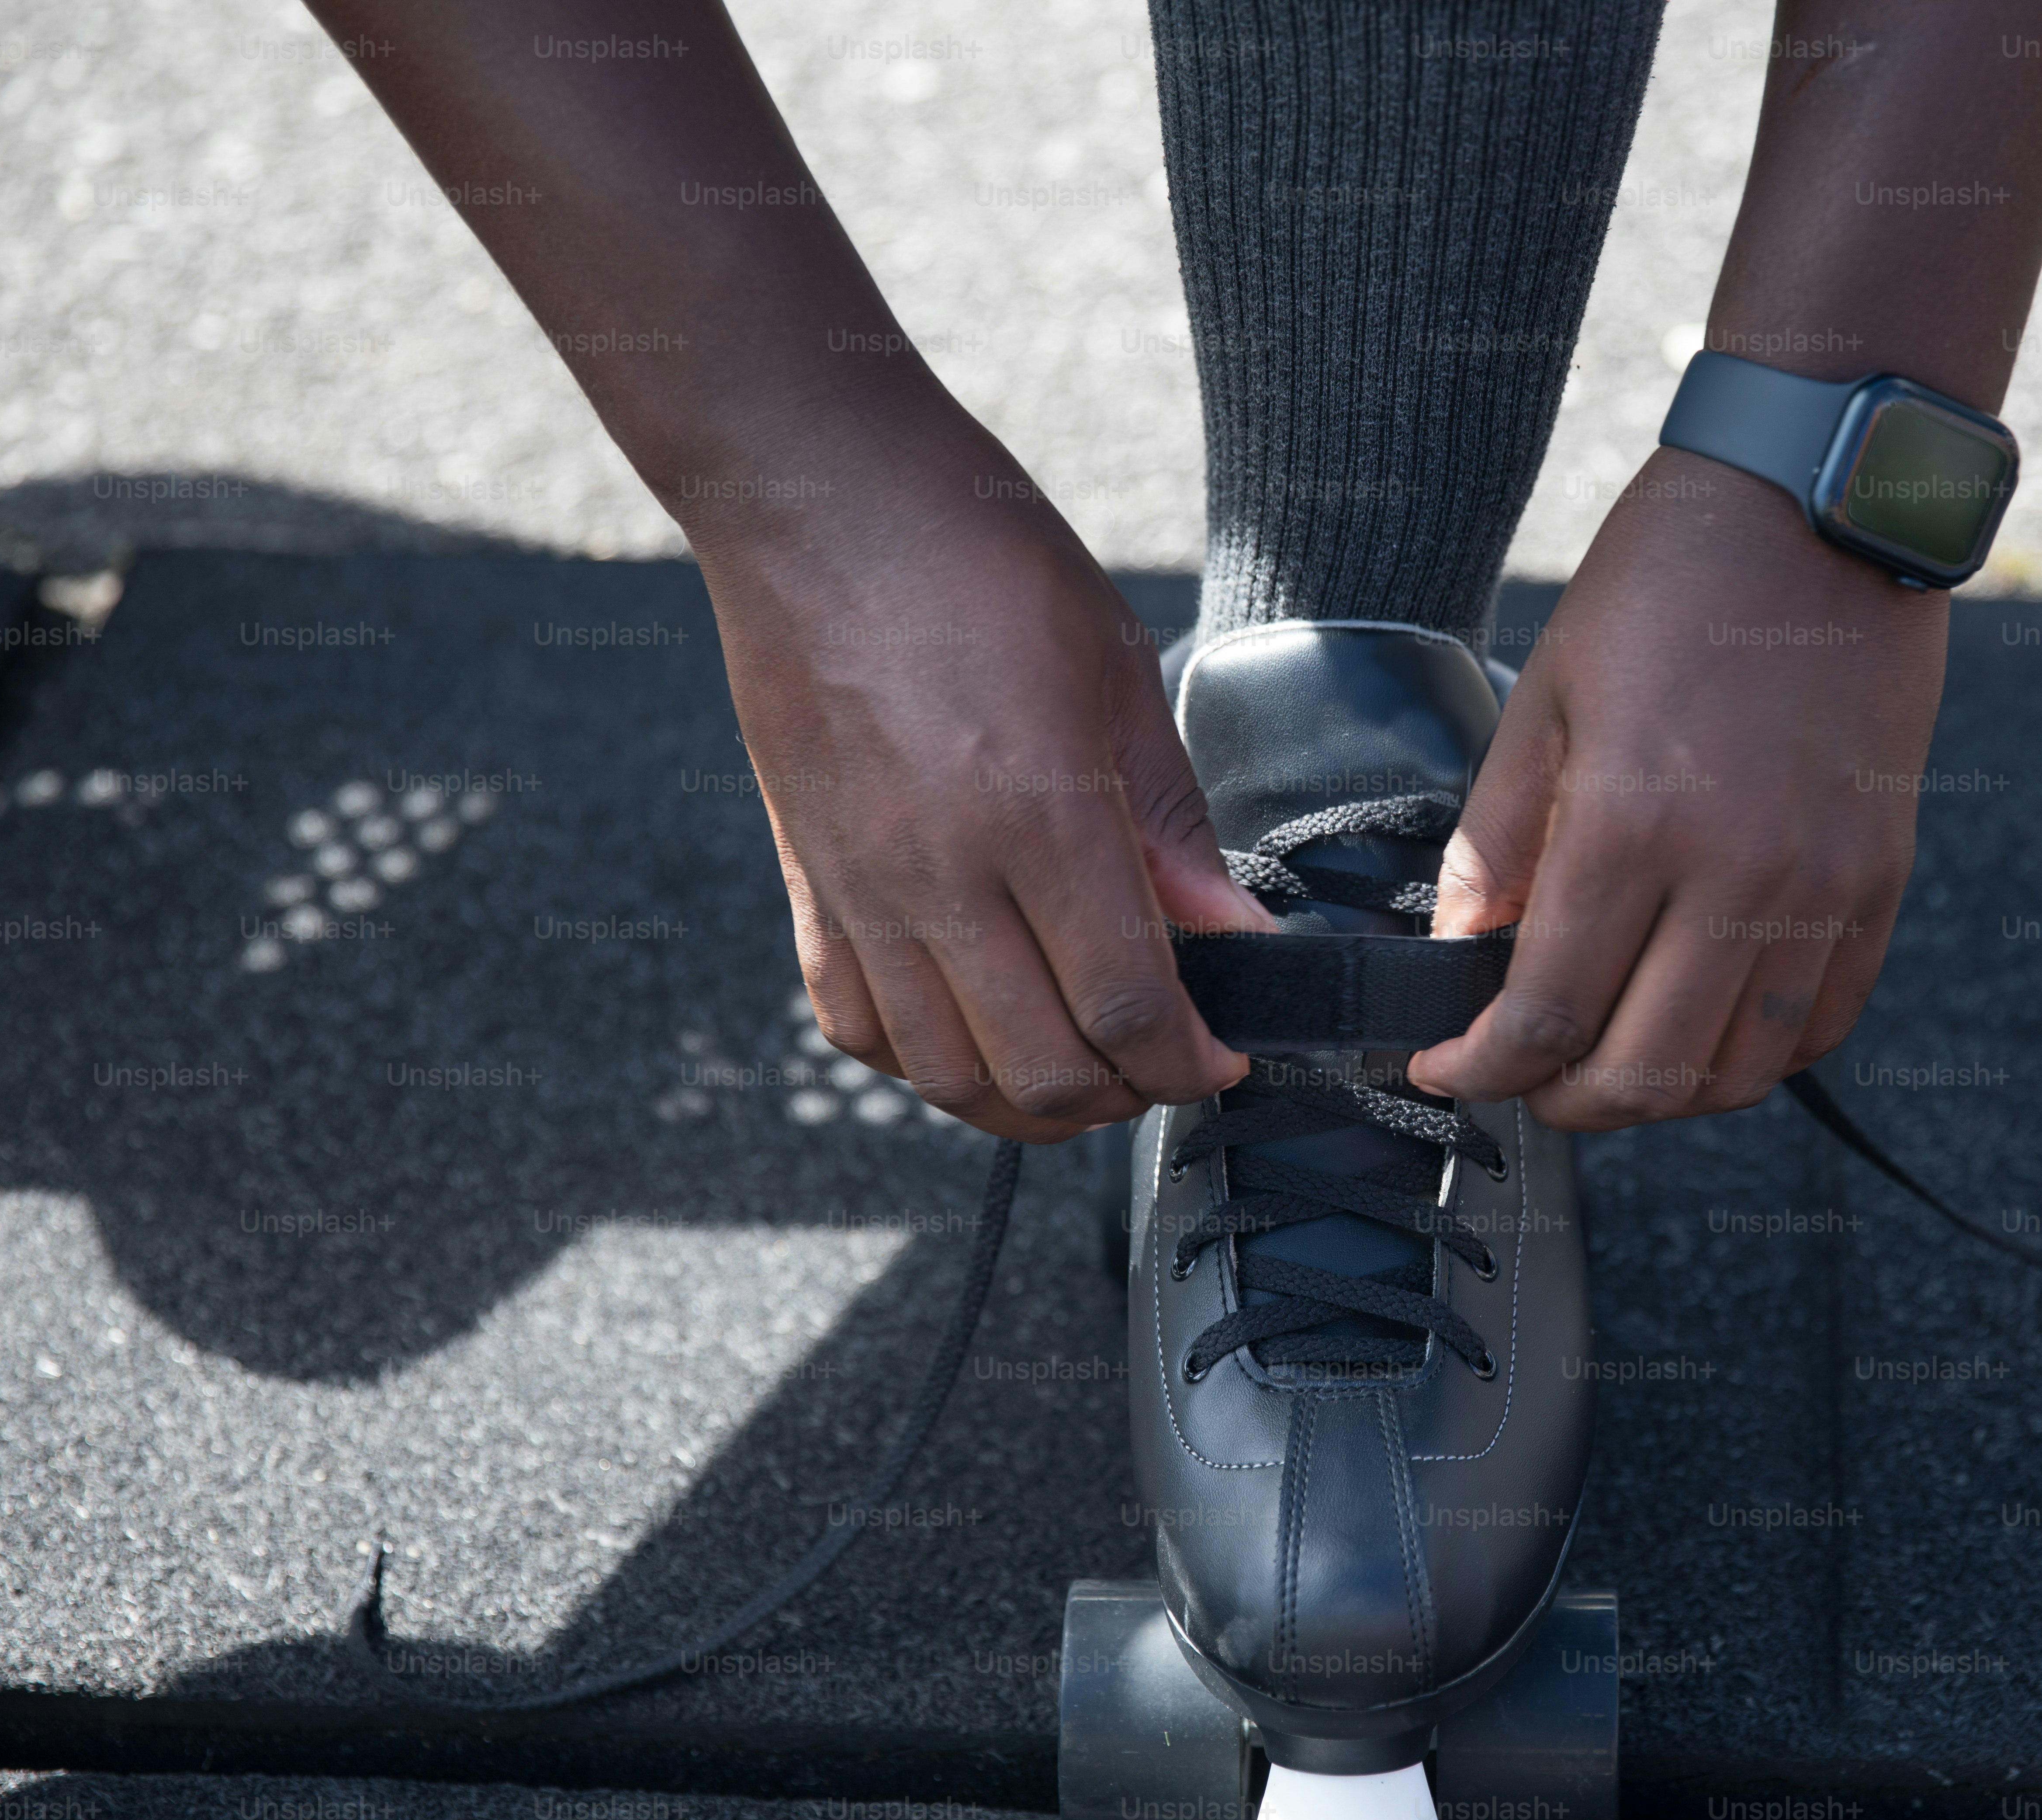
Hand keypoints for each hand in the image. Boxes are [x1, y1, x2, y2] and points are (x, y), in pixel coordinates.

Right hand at [693, 406, 1271, 1143]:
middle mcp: (939, 874)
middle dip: (1125, 1093)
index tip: (1227, 1054)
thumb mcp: (1116, 671)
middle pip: (1040, 1069)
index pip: (1126, 1006)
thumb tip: (1236, 936)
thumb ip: (1171, 826)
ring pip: (946, 1074)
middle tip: (1165, 1060)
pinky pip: (861, 1026)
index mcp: (1036, 813)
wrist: (817, 499)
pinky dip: (929, 1062)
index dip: (1190, 1061)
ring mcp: (860, 888)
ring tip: (1084, 1061)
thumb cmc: (976, 557)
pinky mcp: (806, 882)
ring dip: (1031, 1098)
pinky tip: (980, 1029)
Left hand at [1408, 447, 1945, 1127]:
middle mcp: (1741, 875)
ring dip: (1660, 1094)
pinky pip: (1819, 1024)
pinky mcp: (1880, 878)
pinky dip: (1751, 1056)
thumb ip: (1498, 844)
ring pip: (1737, 1074)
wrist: (1818, 508)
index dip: (1481, 1069)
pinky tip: (1700, 1023)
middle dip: (1562, 1100)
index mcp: (1636, 824)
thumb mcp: (1544, 699)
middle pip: (1644, 1072)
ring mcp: (1824, 886)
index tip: (1444, 1066)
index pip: (1546, 1016)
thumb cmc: (1666, 587)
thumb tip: (1459, 952)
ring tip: (1608, 1058)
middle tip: (1520, 1075)